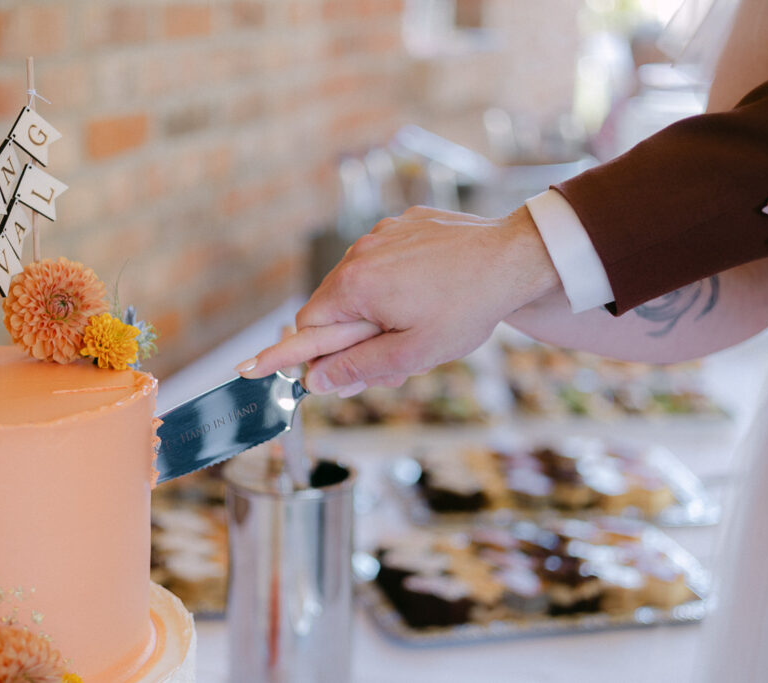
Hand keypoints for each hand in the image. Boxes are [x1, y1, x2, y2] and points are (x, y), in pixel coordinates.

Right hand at [236, 205, 560, 393]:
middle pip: (333, 308)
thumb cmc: (466, 308)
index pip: (306, 328)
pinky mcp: (404, 223)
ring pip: (360, 285)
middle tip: (394, 362)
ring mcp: (382, 233)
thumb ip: (358, 368)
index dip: (295, 355)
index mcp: (355, 284)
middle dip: (354, 339)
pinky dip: (395, 281)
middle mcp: (359, 252)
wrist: (514, 257)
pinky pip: (384, 259)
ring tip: (421, 325)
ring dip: (376, 311)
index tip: (254, 368)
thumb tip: (314, 381)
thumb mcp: (413, 352)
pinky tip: (430, 293)